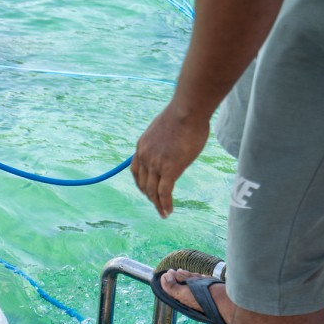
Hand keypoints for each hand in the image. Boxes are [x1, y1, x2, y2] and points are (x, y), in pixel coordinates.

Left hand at [130, 102, 209, 217]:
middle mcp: (144, 156)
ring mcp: (155, 164)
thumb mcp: (164, 129)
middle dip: (149, 196)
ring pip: (152, 191)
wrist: (187, 111)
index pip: (136, 171)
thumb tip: (171, 146)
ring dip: (157, 203)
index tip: (146, 190)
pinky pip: (164, 192)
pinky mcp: (169, 169)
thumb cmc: (182, 115)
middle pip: (143, 183)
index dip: (141, 183)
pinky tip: (168, 211)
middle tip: (157, 204)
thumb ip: (162, 141)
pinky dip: (165, 204)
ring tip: (163, 212)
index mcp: (141, 146)